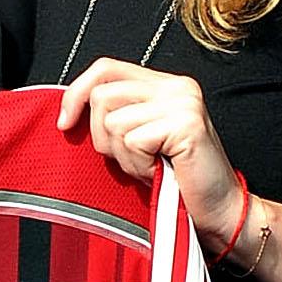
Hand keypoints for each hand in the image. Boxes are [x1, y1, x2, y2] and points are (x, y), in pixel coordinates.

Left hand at [56, 57, 244, 245]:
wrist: (217, 212)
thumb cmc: (175, 183)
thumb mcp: (138, 141)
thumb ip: (115, 116)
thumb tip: (69, 111)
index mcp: (164, 84)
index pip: (106, 68)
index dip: (76, 93)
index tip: (65, 124)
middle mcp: (176, 86)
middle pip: (103, 95)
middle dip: (102, 136)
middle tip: (130, 159)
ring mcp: (183, 102)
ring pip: (113, 121)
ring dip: (123, 156)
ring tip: (149, 167)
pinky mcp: (185, 124)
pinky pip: (132, 140)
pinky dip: (137, 164)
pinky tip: (157, 171)